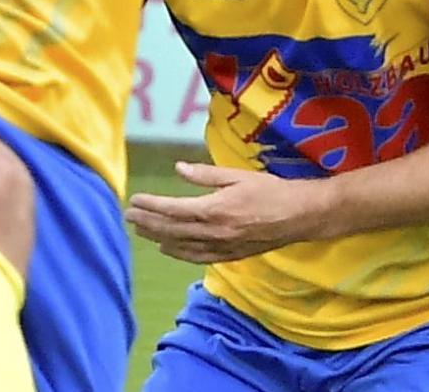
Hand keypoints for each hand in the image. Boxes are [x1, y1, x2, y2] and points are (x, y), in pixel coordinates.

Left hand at [124, 161, 326, 263]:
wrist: (299, 216)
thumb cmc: (271, 190)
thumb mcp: (238, 176)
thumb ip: (206, 175)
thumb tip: (178, 170)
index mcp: (214, 209)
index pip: (172, 210)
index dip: (150, 206)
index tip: (134, 201)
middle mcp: (213, 232)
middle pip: (170, 229)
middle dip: (147, 223)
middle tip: (129, 216)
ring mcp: (220, 247)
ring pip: (179, 246)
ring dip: (158, 238)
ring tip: (141, 231)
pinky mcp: (228, 256)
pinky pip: (195, 257)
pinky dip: (177, 253)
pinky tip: (167, 248)